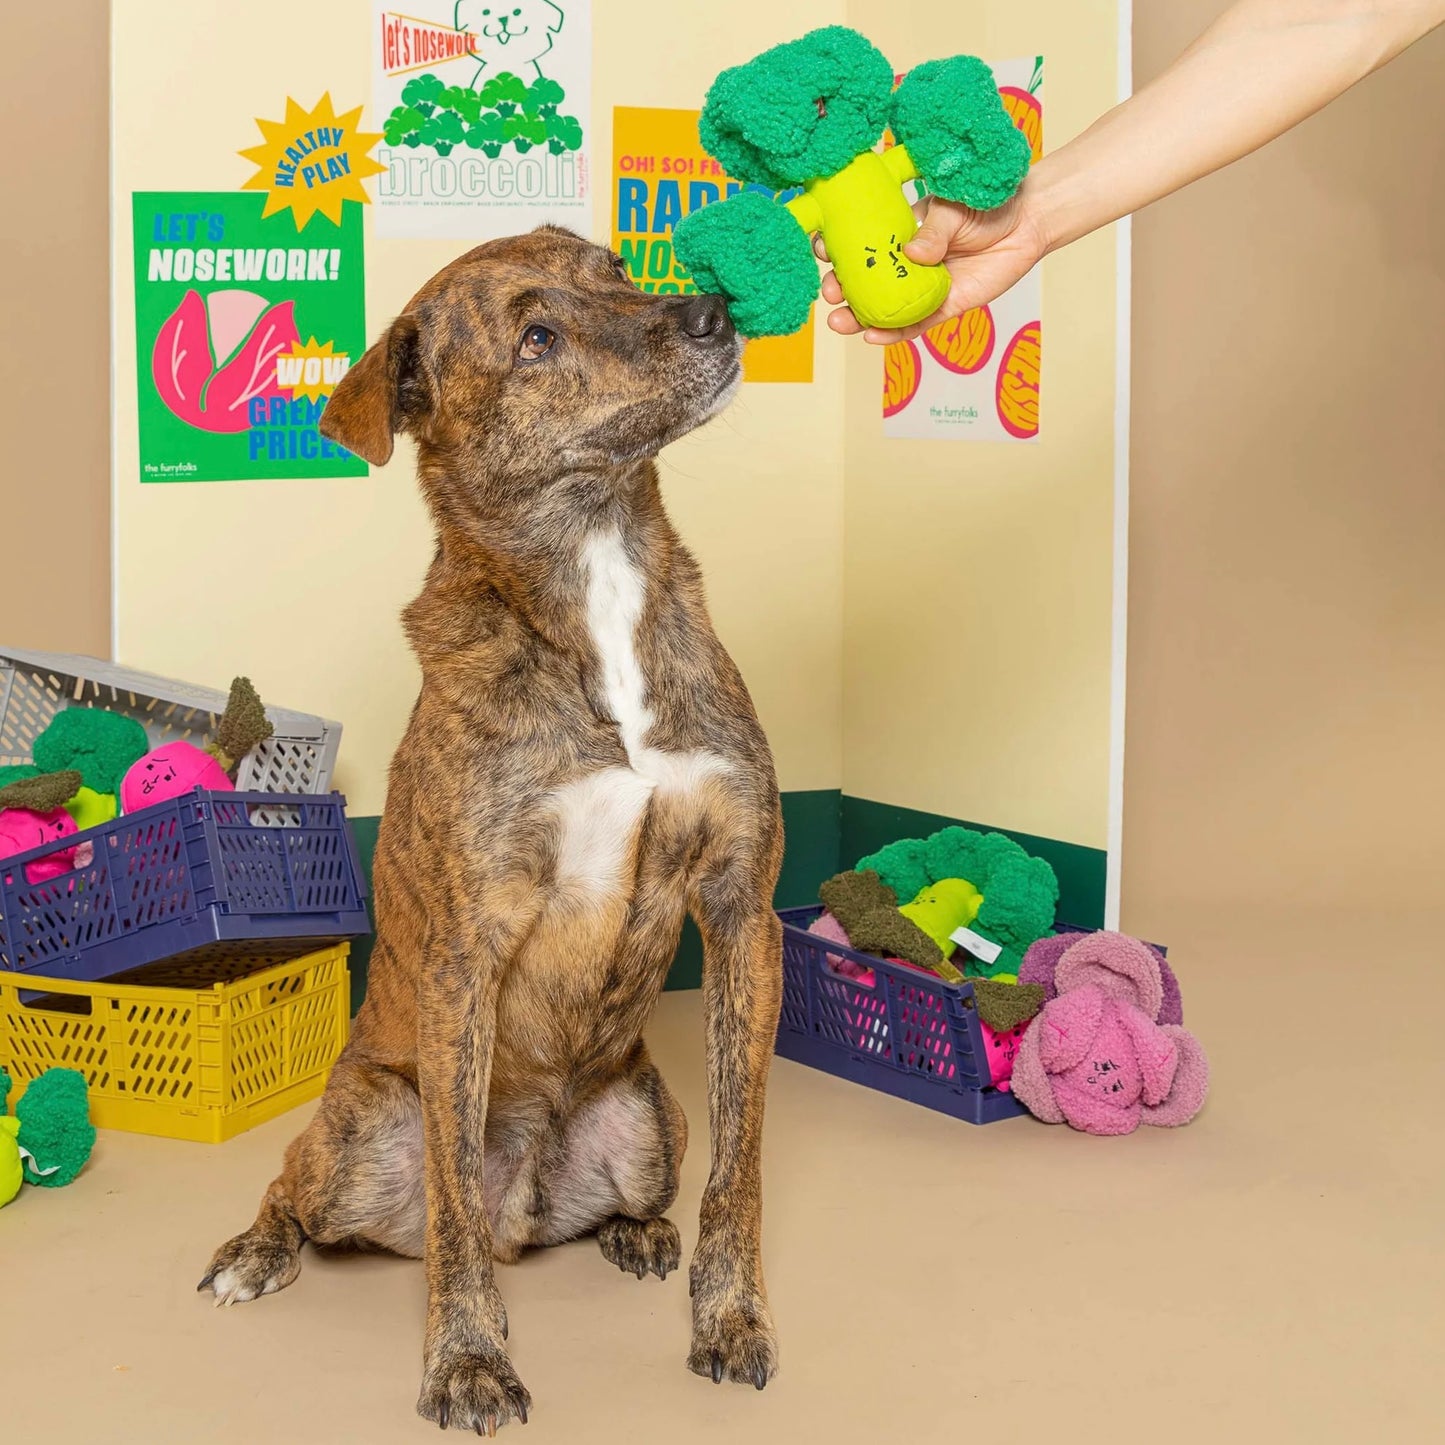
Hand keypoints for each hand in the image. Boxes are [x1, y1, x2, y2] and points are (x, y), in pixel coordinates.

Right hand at [815, 186, 1046, 344]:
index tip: (822, 250)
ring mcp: (923, 288)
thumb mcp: (952, 209)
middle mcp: (906, 264)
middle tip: (830, 293)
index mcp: (899, 233)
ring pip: (885, 309)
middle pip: (867, 283)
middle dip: (843, 290)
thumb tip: (914, 254)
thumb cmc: (985, 204)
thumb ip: (933, 232)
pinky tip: (873, 336)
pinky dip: (893, 334)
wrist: (1026, 220)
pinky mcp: (944, 308)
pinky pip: (914, 325)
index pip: (862, 243)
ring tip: (840, 323)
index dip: (838, 248)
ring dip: (859, 319)